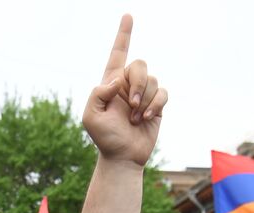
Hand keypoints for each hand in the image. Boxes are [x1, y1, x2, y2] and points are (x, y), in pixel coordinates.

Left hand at [82, 16, 167, 166]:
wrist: (122, 157)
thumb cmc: (104, 138)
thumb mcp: (90, 116)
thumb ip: (98, 93)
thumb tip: (118, 80)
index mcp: (111, 83)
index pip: (118, 53)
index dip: (124, 34)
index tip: (128, 15)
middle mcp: (128, 85)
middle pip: (139, 64)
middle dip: (137, 82)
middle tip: (131, 104)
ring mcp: (144, 94)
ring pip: (153, 79)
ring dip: (144, 99)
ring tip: (136, 118)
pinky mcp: (157, 105)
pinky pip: (163, 93)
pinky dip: (155, 104)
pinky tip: (146, 118)